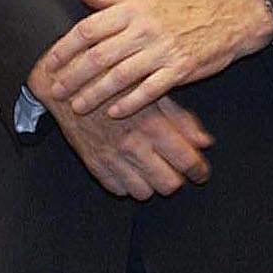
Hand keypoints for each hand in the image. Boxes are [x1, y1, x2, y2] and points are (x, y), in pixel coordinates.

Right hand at [37, 90, 214, 198]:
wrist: (67, 80)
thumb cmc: (113, 79)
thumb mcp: (152, 92)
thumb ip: (181, 120)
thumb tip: (205, 142)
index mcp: (152, 124)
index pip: (186, 161)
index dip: (199, 171)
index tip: (201, 172)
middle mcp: (132, 145)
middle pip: (169, 184)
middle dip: (177, 179)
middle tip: (176, 170)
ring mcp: (111, 157)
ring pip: (144, 192)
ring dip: (152, 183)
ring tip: (152, 168)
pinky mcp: (93, 163)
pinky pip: (118, 189)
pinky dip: (128, 184)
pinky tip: (131, 168)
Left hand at [39, 0, 272, 118]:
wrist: (228, 17)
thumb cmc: (186, 6)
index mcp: (133, 10)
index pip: (89, 29)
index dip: (66, 48)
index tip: (51, 63)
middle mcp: (144, 29)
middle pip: (98, 56)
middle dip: (74, 76)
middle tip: (56, 91)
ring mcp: (161, 50)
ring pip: (119, 76)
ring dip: (95, 94)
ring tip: (78, 106)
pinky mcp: (179, 69)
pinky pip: (149, 90)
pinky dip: (129, 103)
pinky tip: (114, 112)